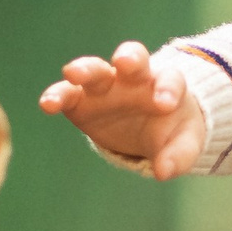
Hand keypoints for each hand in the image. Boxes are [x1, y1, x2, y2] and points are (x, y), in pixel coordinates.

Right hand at [38, 41, 208, 177]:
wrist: (149, 128)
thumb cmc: (171, 130)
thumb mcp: (183, 144)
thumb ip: (177, 156)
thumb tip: (162, 172)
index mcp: (164, 83)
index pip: (169, 79)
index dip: (167, 89)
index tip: (166, 104)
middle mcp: (134, 78)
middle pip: (132, 58)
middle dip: (128, 57)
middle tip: (124, 61)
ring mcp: (105, 86)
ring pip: (95, 70)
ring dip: (84, 68)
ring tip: (72, 73)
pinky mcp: (81, 100)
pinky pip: (67, 94)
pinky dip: (57, 96)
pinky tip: (47, 104)